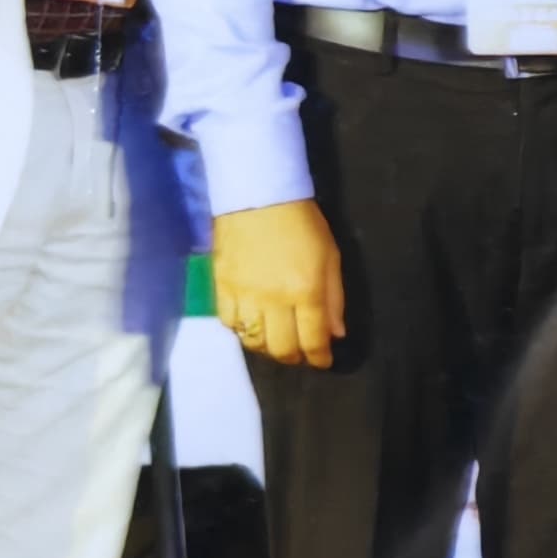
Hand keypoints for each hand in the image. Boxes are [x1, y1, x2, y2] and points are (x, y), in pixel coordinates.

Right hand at [213, 199, 346, 368]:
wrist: (258, 195)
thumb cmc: (302, 224)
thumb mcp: (330, 257)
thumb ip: (334, 298)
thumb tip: (336, 334)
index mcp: (305, 291)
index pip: (312, 339)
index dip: (319, 357)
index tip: (322, 362)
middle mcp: (273, 299)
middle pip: (281, 347)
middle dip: (294, 357)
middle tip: (300, 354)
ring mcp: (243, 295)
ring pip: (252, 340)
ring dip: (267, 348)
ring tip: (275, 342)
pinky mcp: (220, 286)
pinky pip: (228, 322)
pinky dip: (240, 331)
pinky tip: (250, 325)